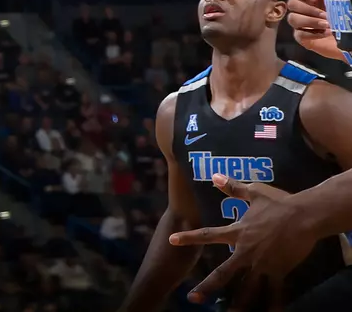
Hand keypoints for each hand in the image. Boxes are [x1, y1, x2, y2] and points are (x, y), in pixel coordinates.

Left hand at [171, 176, 302, 307]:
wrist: (304, 216)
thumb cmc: (279, 203)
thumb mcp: (254, 192)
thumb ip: (233, 187)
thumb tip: (215, 176)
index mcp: (237, 232)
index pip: (208, 235)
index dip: (189, 237)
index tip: (171, 240)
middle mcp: (245, 251)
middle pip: (223, 273)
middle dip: (207, 287)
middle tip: (192, 298)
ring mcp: (262, 263)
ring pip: (246, 288)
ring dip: (236, 303)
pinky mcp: (279, 271)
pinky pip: (273, 292)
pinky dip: (270, 304)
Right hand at [287, 0, 342, 60]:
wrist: (351, 38)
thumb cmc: (344, 16)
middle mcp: (302, 10)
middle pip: (291, 4)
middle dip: (308, 9)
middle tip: (325, 14)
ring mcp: (300, 24)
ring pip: (292, 18)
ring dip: (310, 21)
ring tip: (327, 24)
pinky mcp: (302, 38)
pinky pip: (299, 34)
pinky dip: (312, 33)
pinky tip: (325, 33)